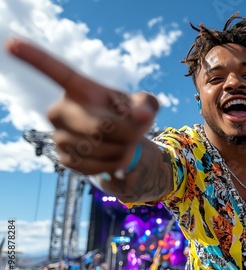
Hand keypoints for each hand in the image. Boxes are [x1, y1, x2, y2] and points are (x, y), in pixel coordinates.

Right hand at [5, 38, 159, 175]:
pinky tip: (112, 156)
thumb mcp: (145, 105)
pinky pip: (92, 166)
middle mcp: (60, 109)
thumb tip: (142, 115)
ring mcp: (58, 135)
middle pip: (101, 126)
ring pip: (100, 149)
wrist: (124, 143)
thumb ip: (148, 105)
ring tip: (122, 143)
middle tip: (135, 132)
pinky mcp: (63, 158)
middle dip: (127, 133)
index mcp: (78, 88)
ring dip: (121, 150)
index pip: (55, 71)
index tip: (11, 43)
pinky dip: (111, 165)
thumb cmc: (132, 116)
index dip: (35, 57)